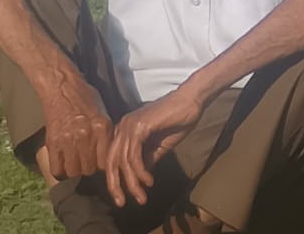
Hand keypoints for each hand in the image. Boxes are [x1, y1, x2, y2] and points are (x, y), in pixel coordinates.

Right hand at [37, 69, 113, 181]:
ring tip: (74, 162)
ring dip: (74, 170)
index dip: (103, 164)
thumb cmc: (85, 97)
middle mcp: (87, 135)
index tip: (99, 162)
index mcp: (102, 126)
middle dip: (88, 168)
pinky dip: (60, 171)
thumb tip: (111, 151)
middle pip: (90, 169)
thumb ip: (106, 132)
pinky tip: (62, 164)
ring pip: (74, 171)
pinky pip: (57, 169)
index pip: (106, 161)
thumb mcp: (103, 111)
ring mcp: (68, 139)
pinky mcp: (52, 142)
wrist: (62, 86)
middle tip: (85, 161)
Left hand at [105, 85, 205, 206]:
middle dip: (115, 185)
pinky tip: (149, 181)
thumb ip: (147, 159)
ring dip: (133, 183)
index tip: (122, 196)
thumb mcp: (160, 146)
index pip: (113, 159)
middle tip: (121, 203)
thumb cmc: (178, 120)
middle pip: (111, 161)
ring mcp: (129, 125)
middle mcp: (122, 127)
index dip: (115, 179)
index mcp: (125, 130)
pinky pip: (134, 156)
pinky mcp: (139, 127)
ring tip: (142, 196)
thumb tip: (138, 178)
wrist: (192, 101)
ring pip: (124, 162)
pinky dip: (140, 172)